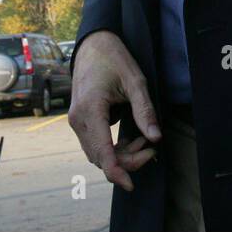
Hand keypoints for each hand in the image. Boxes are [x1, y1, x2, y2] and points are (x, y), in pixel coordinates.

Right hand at [68, 31, 161, 191]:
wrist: (93, 45)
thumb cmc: (114, 59)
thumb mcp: (136, 81)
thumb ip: (145, 110)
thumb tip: (156, 138)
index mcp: (91, 109)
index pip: (102, 152)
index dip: (117, 172)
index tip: (131, 185)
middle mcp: (78, 119)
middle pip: (101, 156)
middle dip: (127, 161)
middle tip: (152, 150)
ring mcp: (76, 121)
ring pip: (97, 152)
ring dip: (121, 154)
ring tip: (145, 143)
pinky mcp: (80, 120)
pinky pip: (95, 143)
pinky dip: (113, 147)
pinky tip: (132, 139)